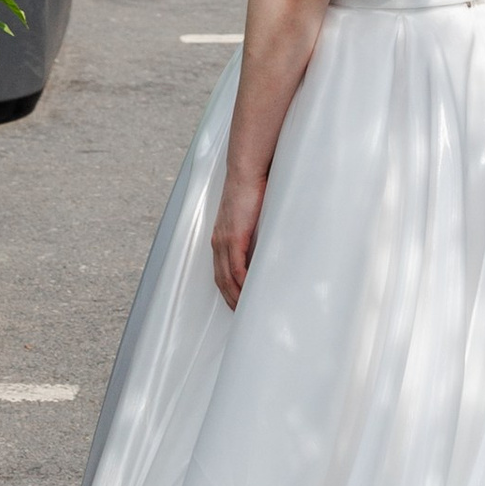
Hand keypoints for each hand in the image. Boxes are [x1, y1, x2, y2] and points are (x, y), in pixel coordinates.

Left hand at [211, 173, 263, 311]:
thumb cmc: (251, 190)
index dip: (226, 289)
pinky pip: (235, 267)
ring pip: (226, 278)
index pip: (220, 271)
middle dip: (229, 299)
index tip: (235, 301)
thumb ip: (253, 231)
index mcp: (221, 237)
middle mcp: (219, 241)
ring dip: (235, 295)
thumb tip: (265, 242)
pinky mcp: (234, 237)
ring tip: (245, 309)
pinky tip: (248, 292)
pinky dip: (240, 283)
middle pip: (220, 279)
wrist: (246, 172)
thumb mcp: (250, 216)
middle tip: (240, 313)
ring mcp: (225, 240)